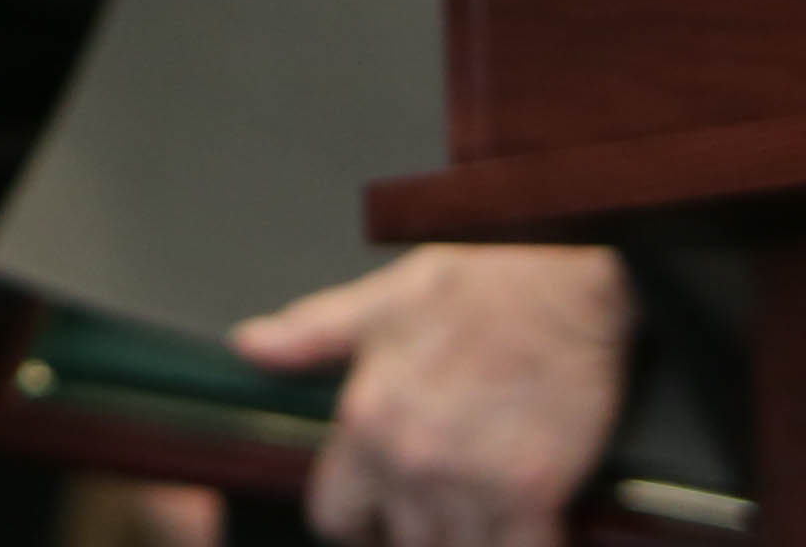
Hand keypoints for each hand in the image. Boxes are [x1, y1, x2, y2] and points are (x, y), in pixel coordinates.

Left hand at [227, 244, 633, 546]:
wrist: (557, 284)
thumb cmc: (470, 286)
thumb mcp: (374, 305)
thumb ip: (307, 336)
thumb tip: (247, 347)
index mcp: (367, 424)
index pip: (334, 516)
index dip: (350, 525)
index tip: (369, 520)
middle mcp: (413, 465)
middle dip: (409, 539)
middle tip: (430, 521)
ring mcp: (475, 486)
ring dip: (461, 546)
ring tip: (472, 526)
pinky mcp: (537, 494)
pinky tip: (523, 532)